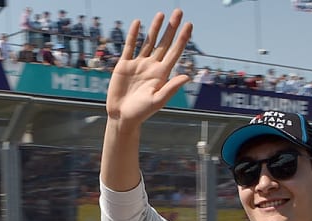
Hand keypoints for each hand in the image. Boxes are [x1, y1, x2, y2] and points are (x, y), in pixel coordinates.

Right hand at [105, 11, 191, 126]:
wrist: (121, 117)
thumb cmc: (141, 112)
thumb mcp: (157, 101)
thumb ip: (171, 88)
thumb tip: (187, 76)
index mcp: (162, 74)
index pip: (175, 52)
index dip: (182, 38)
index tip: (189, 25)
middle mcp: (152, 66)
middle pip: (164, 43)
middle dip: (171, 27)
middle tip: (178, 12)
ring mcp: (139, 64)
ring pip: (149, 42)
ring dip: (155, 28)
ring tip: (161, 14)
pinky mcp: (125, 65)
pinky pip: (130, 46)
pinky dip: (134, 34)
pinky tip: (138, 23)